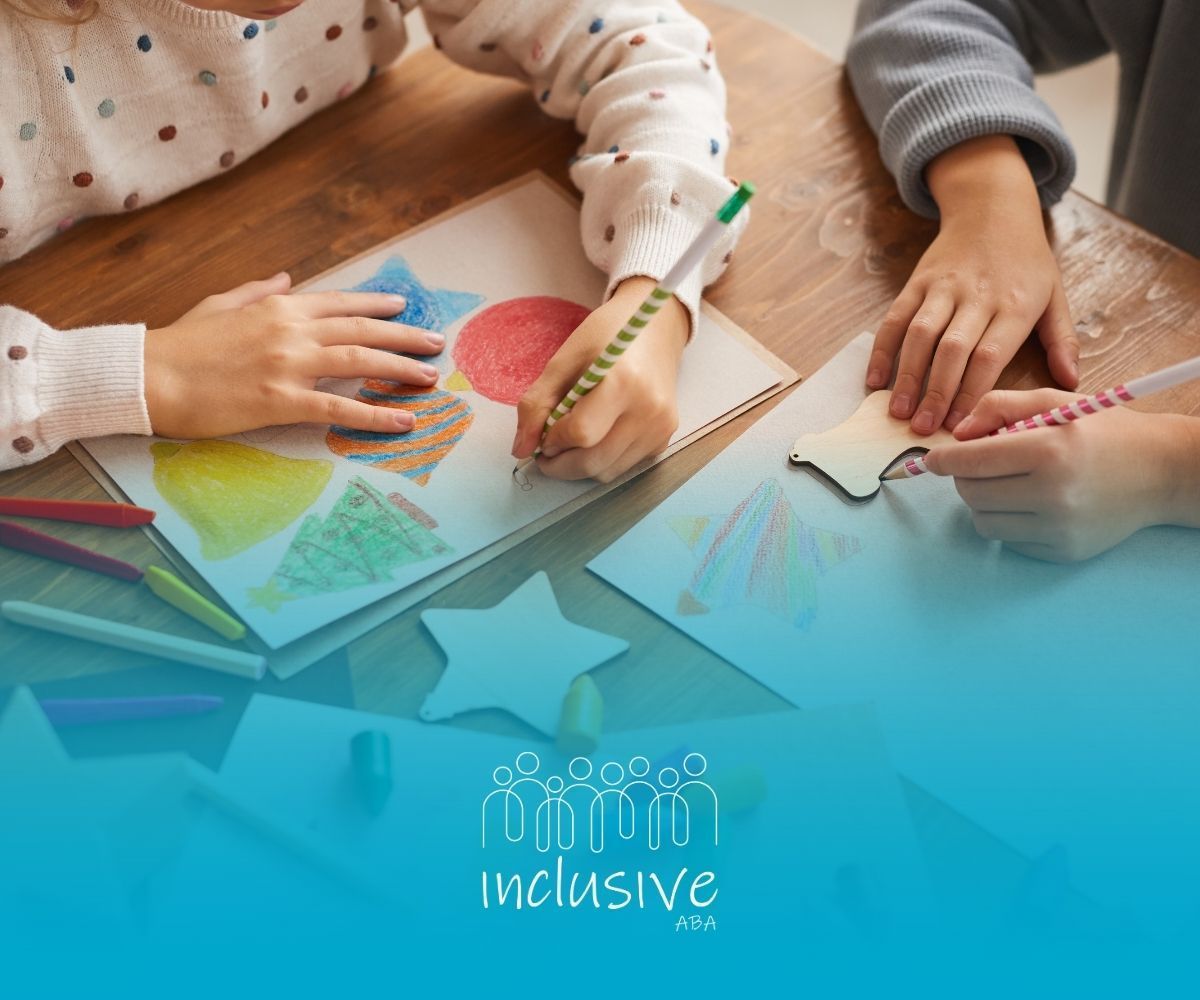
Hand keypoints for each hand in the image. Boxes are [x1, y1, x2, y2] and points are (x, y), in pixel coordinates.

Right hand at [144, 272, 445, 438]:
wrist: (148, 376)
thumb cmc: (180, 344)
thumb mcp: (220, 305)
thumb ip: (258, 292)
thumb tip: (285, 279)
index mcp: (278, 307)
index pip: (341, 303)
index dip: (377, 306)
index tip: (403, 308)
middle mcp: (292, 330)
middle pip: (362, 331)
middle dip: (404, 337)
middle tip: (436, 344)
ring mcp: (290, 365)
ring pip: (361, 363)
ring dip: (401, 370)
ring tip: (431, 378)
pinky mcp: (283, 401)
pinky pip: (340, 409)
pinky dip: (376, 414)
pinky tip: (403, 420)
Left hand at [512, 276, 687, 482]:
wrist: (655, 328)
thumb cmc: (606, 337)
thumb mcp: (564, 361)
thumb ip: (537, 404)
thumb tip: (521, 449)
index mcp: (624, 382)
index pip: (581, 433)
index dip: (553, 440)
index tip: (543, 433)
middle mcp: (649, 410)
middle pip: (593, 463)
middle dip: (560, 465)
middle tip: (546, 450)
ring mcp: (660, 428)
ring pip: (607, 473)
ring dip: (580, 466)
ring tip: (571, 441)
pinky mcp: (665, 439)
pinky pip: (623, 467)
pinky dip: (602, 461)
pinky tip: (598, 436)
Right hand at [867, 135, 1079, 433]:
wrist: (992, 209)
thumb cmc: (1026, 261)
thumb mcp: (1055, 295)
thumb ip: (1061, 339)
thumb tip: (1070, 382)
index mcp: (1015, 304)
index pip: (989, 355)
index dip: (971, 392)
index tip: (961, 426)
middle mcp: (977, 296)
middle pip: (952, 350)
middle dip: (936, 392)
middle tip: (925, 429)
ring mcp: (943, 288)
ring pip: (920, 335)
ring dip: (907, 376)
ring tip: (898, 412)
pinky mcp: (917, 282)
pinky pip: (895, 318)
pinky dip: (882, 350)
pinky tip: (875, 380)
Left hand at [923, 389, 1199, 561]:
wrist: (1161, 472)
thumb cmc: (1103, 431)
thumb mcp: (1053, 401)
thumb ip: (998, 407)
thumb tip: (955, 434)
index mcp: (1049, 451)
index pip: (971, 461)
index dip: (943, 460)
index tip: (933, 459)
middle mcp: (1053, 495)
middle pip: (970, 494)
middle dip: (966, 478)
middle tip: (982, 465)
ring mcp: (1058, 529)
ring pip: (983, 522)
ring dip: (984, 501)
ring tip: (1010, 483)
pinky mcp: (1062, 553)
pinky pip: (1009, 541)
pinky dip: (1009, 522)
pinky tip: (1032, 503)